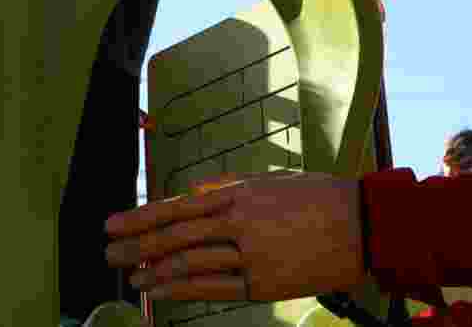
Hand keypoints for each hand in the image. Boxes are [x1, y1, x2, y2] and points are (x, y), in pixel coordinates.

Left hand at [104, 171, 364, 301]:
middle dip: (137, 244)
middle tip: (108, 251)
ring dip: (155, 270)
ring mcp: (251, 254)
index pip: (179, 205)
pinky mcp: (263, 284)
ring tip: (131, 276)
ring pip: (189, 263)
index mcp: (242, 192)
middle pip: (176, 234)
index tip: (113, 223)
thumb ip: (232, 184)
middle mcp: (241, 221)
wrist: (364, 226)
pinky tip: (161, 291)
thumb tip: (192, 190)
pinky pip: (213, 288)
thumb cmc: (321, 197)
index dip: (142, 216)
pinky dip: (182, 289)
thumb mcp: (275, 180)